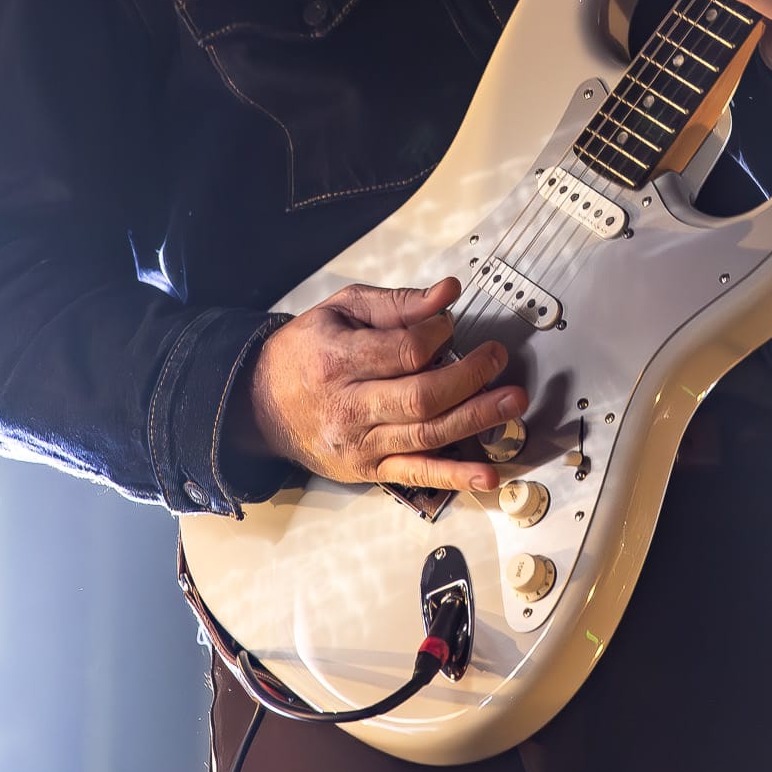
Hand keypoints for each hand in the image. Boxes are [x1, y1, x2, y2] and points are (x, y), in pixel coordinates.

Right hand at [234, 277, 525, 492]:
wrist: (260, 405)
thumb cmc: (304, 352)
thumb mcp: (342, 311)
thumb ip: (398, 303)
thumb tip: (447, 294)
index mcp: (337, 360)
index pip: (402, 351)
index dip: (437, 336)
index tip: (450, 325)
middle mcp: (348, 407)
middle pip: (421, 397)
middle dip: (469, 377)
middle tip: (497, 358)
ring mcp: (360, 444)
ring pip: (427, 435)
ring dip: (476, 420)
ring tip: (511, 403)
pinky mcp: (369, 470)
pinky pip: (418, 474)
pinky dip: (456, 477)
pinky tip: (487, 475)